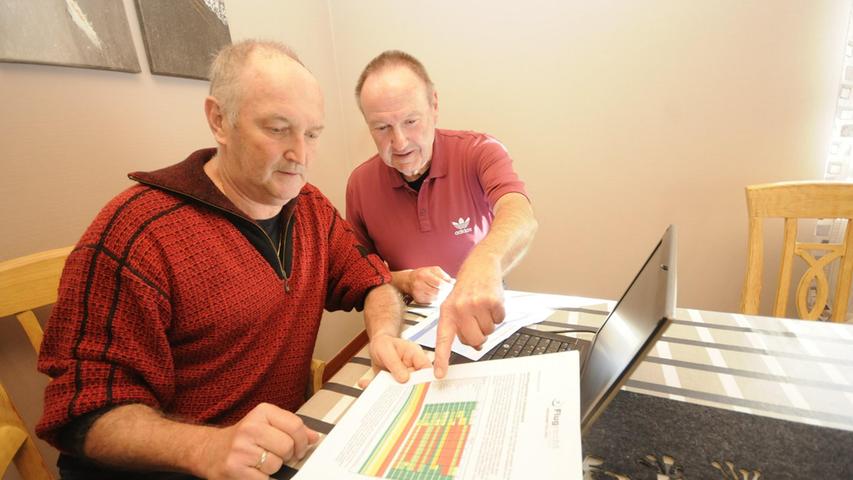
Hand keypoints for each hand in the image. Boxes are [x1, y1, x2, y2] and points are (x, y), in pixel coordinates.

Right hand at [199, 403, 318, 478]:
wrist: (208, 451)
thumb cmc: (243, 439)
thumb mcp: (266, 425)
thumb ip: (291, 429)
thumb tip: (315, 438)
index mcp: (261, 412)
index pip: (295, 425)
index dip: (302, 441)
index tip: (299, 448)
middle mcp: (250, 428)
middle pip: (287, 446)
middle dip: (287, 456)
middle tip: (278, 456)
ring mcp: (241, 449)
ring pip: (277, 464)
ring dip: (273, 468)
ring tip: (260, 462)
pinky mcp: (235, 469)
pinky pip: (265, 479)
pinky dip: (264, 479)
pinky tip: (255, 472)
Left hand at [361, 333, 431, 386]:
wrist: (376, 346)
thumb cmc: (384, 343)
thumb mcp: (386, 349)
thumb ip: (395, 362)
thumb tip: (404, 378)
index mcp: (415, 356)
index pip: (427, 369)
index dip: (427, 380)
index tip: (420, 389)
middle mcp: (412, 368)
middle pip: (418, 383)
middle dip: (409, 391)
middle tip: (398, 393)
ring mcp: (405, 377)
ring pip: (404, 390)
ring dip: (393, 393)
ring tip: (381, 390)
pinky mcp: (395, 384)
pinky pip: (389, 391)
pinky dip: (378, 391)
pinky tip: (366, 384)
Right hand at [404, 266, 451, 303]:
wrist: (409, 280)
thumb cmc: (423, 274)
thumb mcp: (433, 270)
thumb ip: (444, 275)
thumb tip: (453, 282)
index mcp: (423, 275)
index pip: (439, 283)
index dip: (447, 286)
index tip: (451, 286)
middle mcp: (419, 285)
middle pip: (437, 292)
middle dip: (445, 292)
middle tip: (449, 290)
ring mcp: (418, 293)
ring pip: (435, 298)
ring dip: (442, 296)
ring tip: (443, 292)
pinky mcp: (418, 300)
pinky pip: (431, 302)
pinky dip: (436, 299)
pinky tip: (437, 295)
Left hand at [433, 259, 504, 378]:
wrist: (480, 266)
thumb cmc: (466, 289)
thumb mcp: (456, 307)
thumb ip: (461, 327)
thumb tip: (477, 345)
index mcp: (447, 312)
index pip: (443, 340)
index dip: (441, 359)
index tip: (439, 374)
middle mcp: (460, 309)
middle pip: (473, 340)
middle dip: (478, 335)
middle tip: (476, 321)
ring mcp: (476, 304)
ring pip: (488, 331)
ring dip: (488, 323)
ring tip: (482, 308)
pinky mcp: (492, 301)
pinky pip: (499, 320)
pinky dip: (498, 315)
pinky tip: (491, 303)